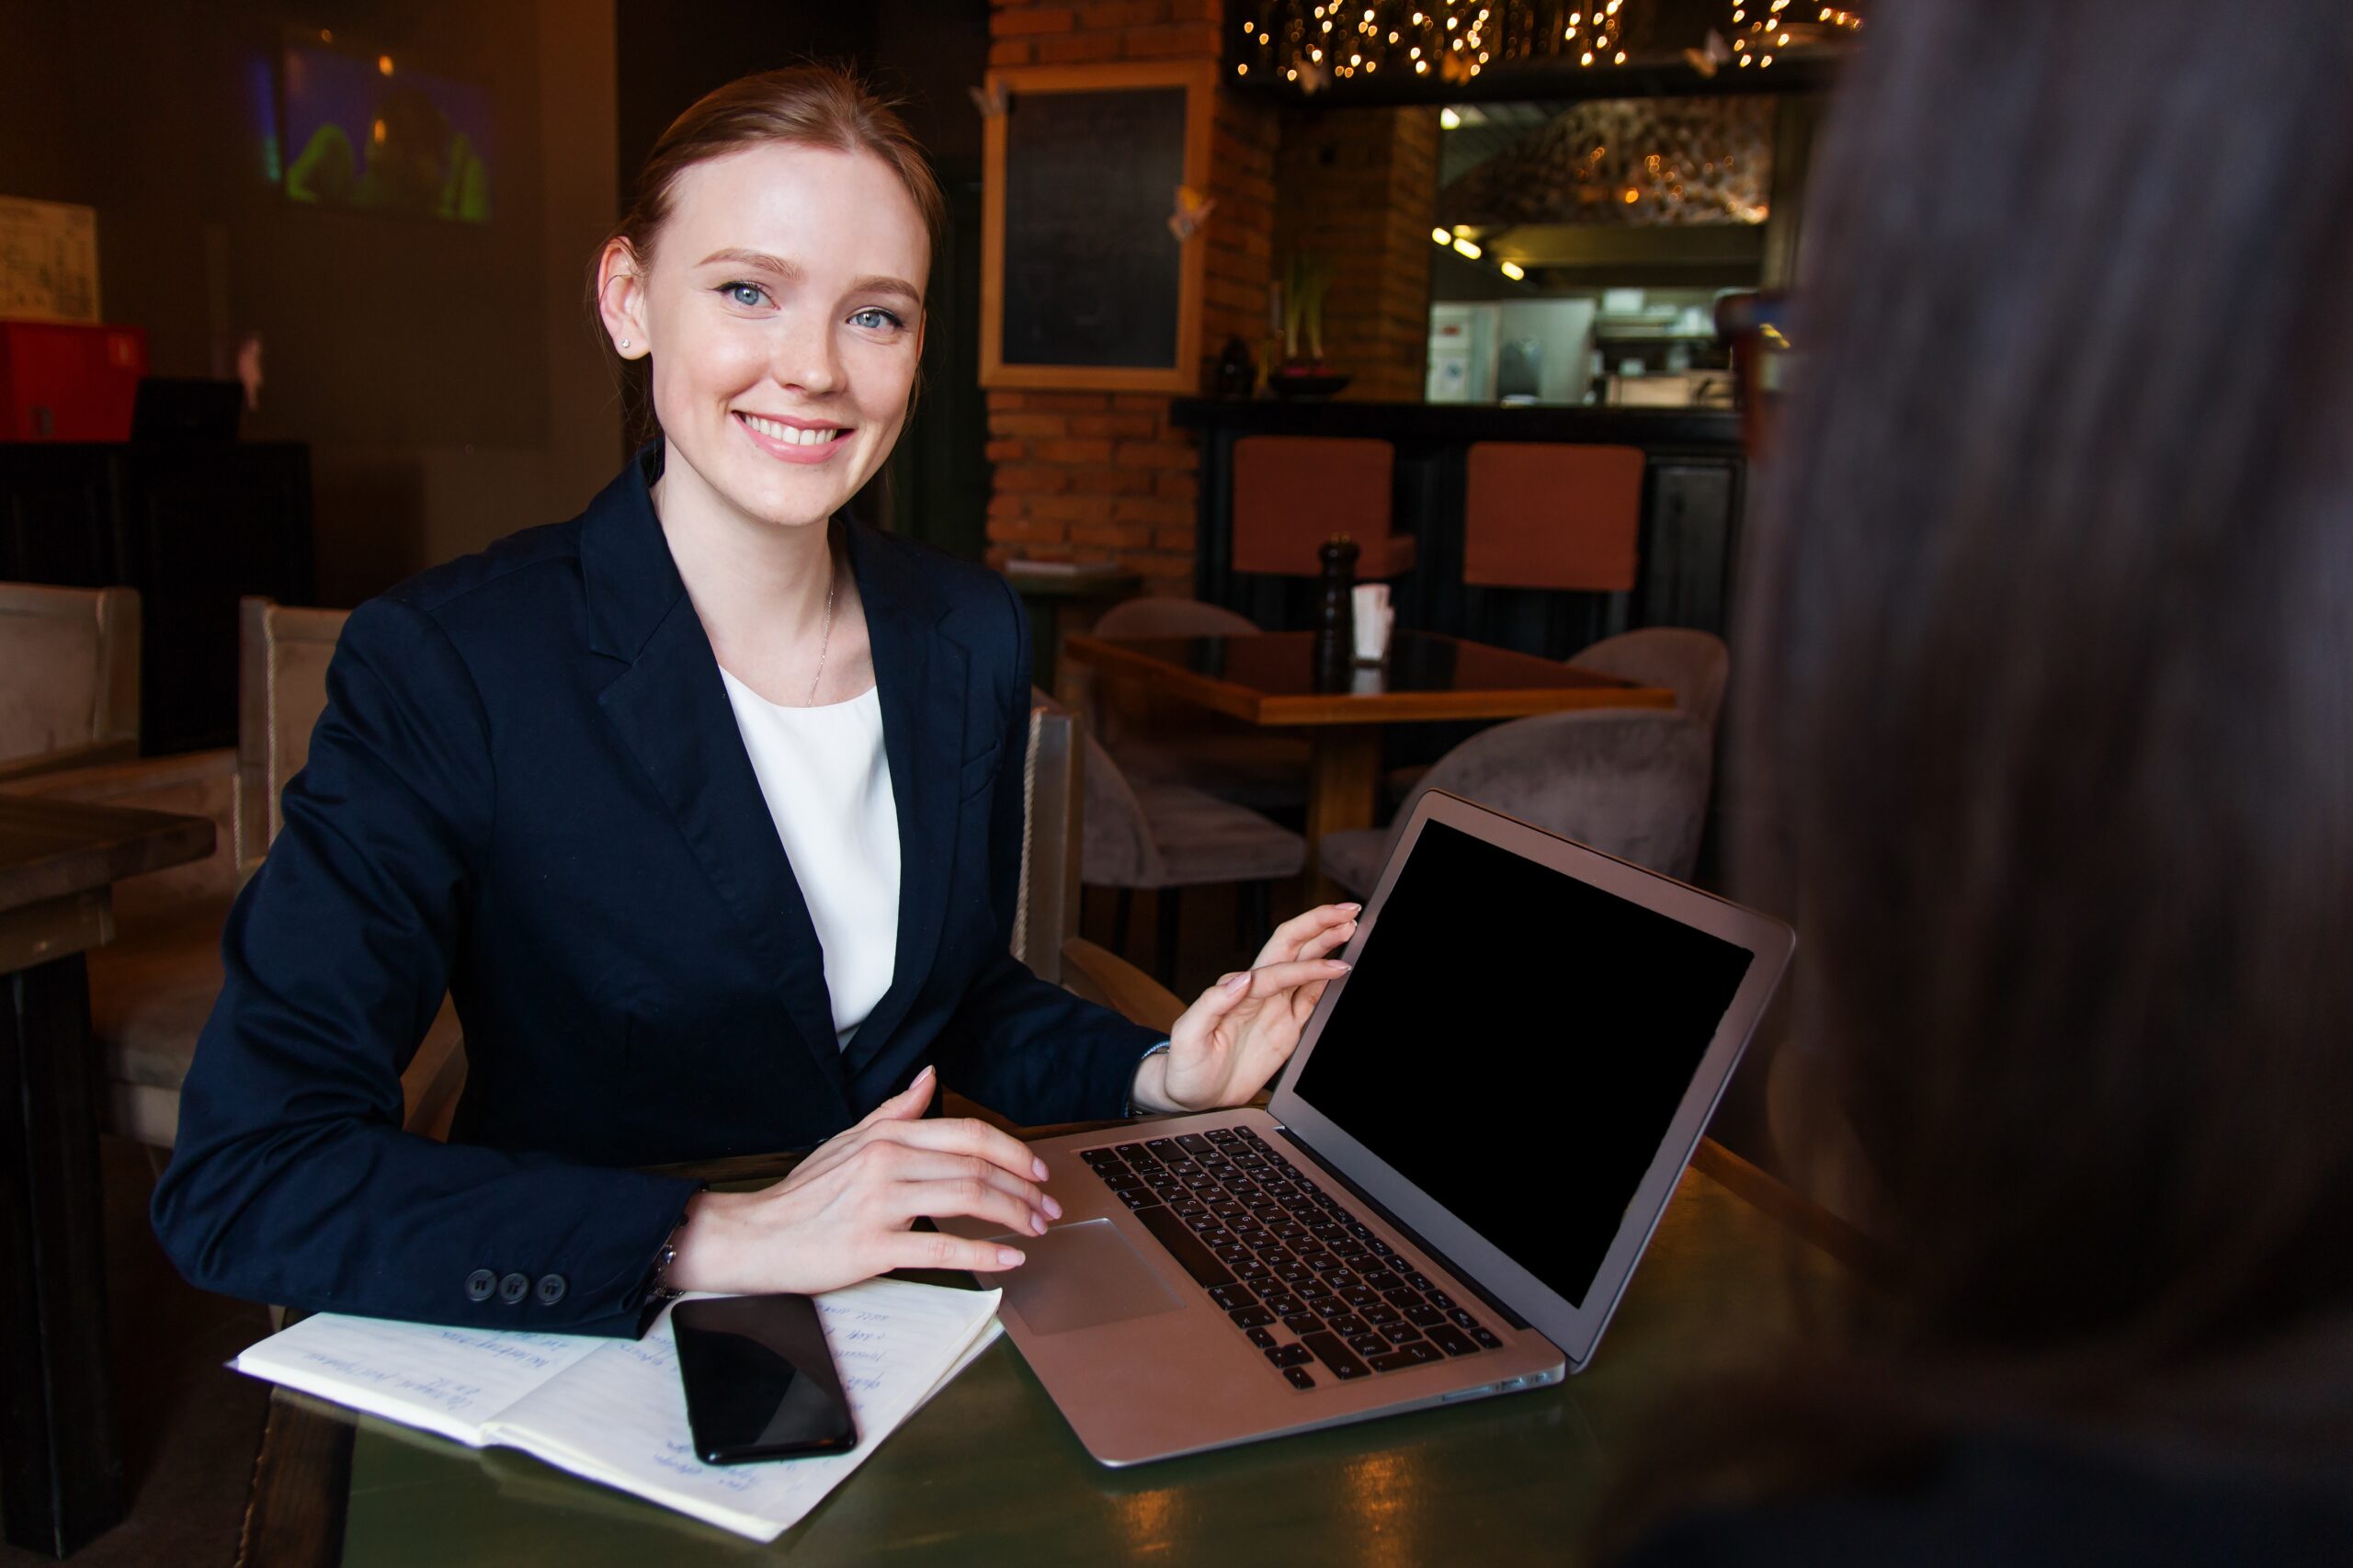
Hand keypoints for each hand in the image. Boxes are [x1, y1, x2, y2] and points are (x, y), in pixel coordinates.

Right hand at [662, 1066, 1056, 1292]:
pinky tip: (1008, 1259)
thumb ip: (895, 1110)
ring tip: (1034, 1229)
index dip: (1012, 1151)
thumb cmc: (804, 1193)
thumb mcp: (849, 1140)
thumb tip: (930, 1077)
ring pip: (966, 1200)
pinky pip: (940, 1247)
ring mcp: (880, 1204)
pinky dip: (983, 1254)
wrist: (754, 1235)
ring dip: (1012, 1215)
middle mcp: (887, 1161)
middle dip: (1023, 1188)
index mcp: (887, 1135)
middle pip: (976, 1167)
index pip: (967, 1134)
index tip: (1037, 1171)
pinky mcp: (872, 1246)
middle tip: (1048, 1207)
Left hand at [1131, 903, 1359, 1114]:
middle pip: (1292, 949)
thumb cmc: (1185, 1065)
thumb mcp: (1188, 1034)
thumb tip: (1241, 978)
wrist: (1192, 1094)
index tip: (1335, 965)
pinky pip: (1310, 999)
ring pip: (1305, 968)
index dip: (1308, 965)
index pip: (1278, 970)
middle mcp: (1258, 993)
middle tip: (1348, 912)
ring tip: (1351, 927)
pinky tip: (1341, 967)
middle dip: (1319, 926)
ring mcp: (1273, 1008)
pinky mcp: (1285, 1028)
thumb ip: (1212, 1003)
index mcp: (1237, 991)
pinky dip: (1326, 982)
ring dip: (1328, 946)